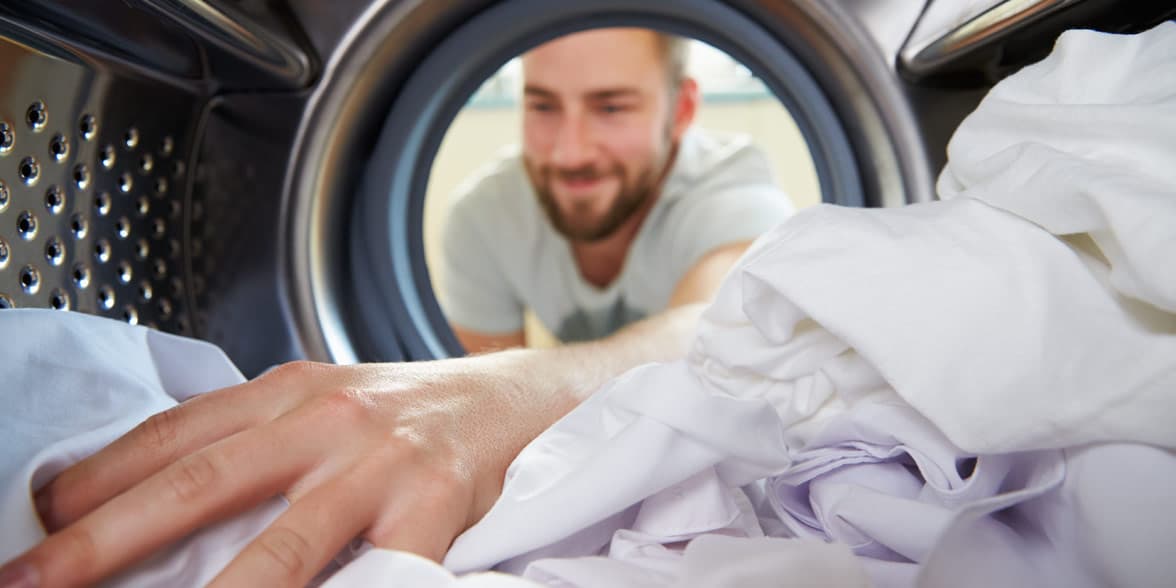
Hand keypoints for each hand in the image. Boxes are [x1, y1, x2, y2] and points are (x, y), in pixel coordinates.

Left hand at [2, 356, 570, 586]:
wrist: (529, 395)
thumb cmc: (422, 409)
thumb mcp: (331, 400)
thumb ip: (262, 438)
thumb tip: (167, 497)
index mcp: (291, 390)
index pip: (173, 434)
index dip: (97, 478)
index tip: (39, 520)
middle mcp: (328, 419)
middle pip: (198, 485)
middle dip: (104, 540)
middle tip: (34, 579)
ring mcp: (382, 464)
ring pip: (279, 549)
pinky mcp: (435, 505)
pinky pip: (376, 578)